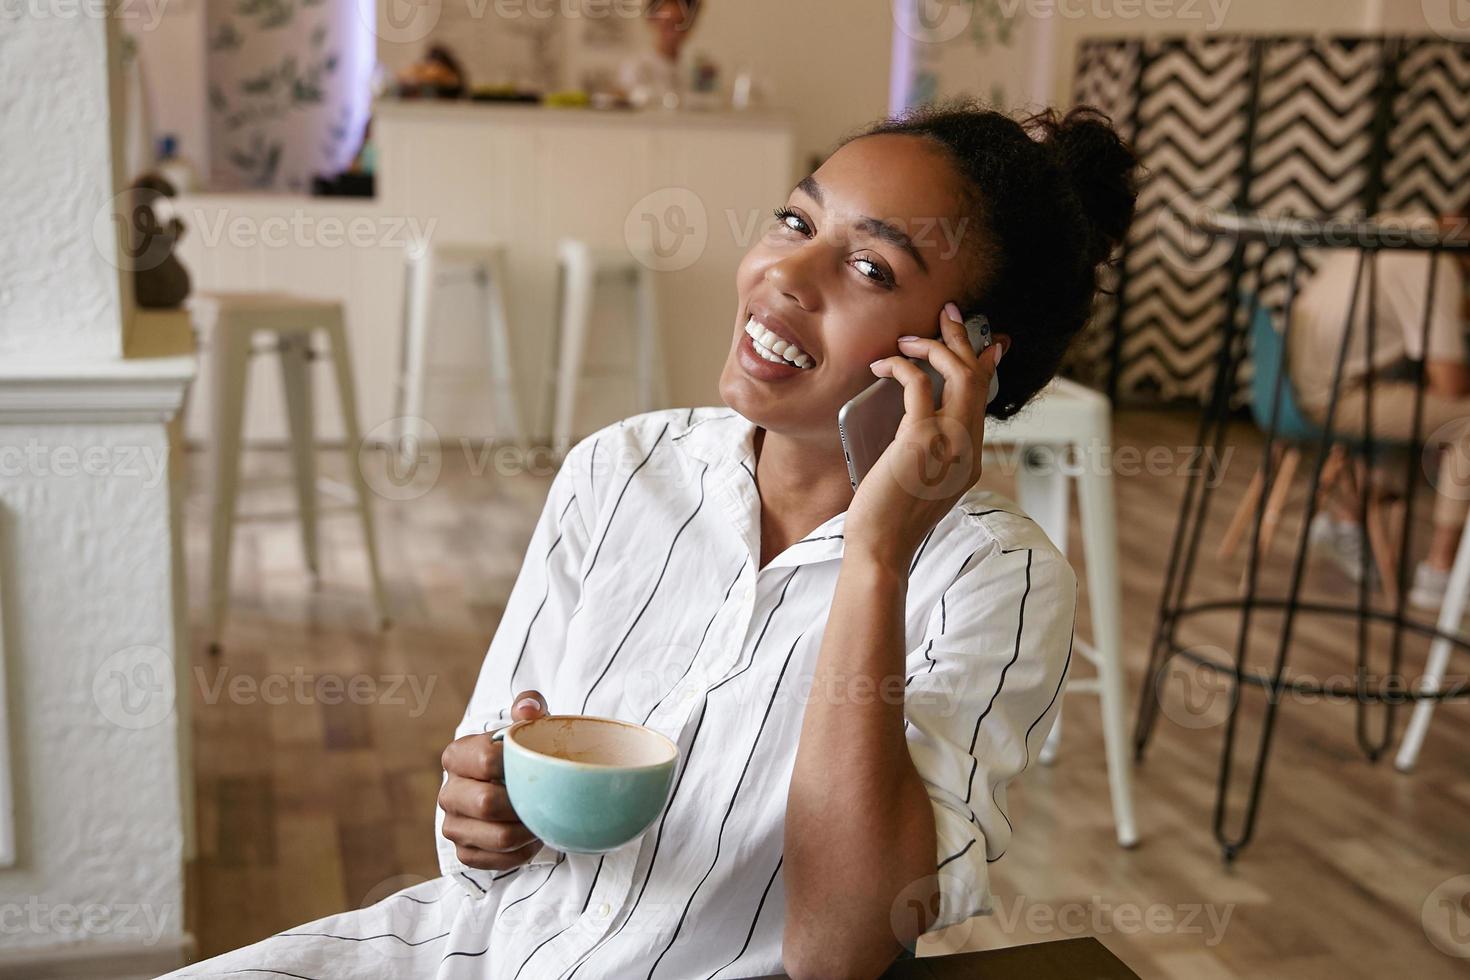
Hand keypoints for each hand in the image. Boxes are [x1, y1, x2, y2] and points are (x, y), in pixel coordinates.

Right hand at [439, 690, 548, 869]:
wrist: (508, 785)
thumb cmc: (519, 751)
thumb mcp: (526, 723)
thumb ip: (529, 706)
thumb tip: (530, 709)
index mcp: (456, 755)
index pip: (486, 761)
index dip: (518, 765)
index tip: (537, 765)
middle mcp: (448, 792)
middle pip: (487, 803)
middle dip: (523, 803)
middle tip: (545, 798)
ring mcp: (453, 825)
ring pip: (498, 837)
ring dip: (528, 830)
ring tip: (541, 817)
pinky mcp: (465, 852)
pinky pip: (498, 861)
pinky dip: (523, 852)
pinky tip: (532, 836)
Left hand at [846, 302, 1004, 571]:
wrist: (882, 548)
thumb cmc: (889, 521)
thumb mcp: (919, 482)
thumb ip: (926, 453)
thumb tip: (910, 424)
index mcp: (971, 459)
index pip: (984, 401)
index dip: (987, 366)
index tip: (988, 343)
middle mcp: (968, 448)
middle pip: (979, 378)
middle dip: (964, 340)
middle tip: (949, 314)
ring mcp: (950, 442)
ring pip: (960, 374)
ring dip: (934, 346)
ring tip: (910, 337)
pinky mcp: (922, 438)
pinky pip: (919, 384)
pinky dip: (902, 367)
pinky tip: (883, 365)